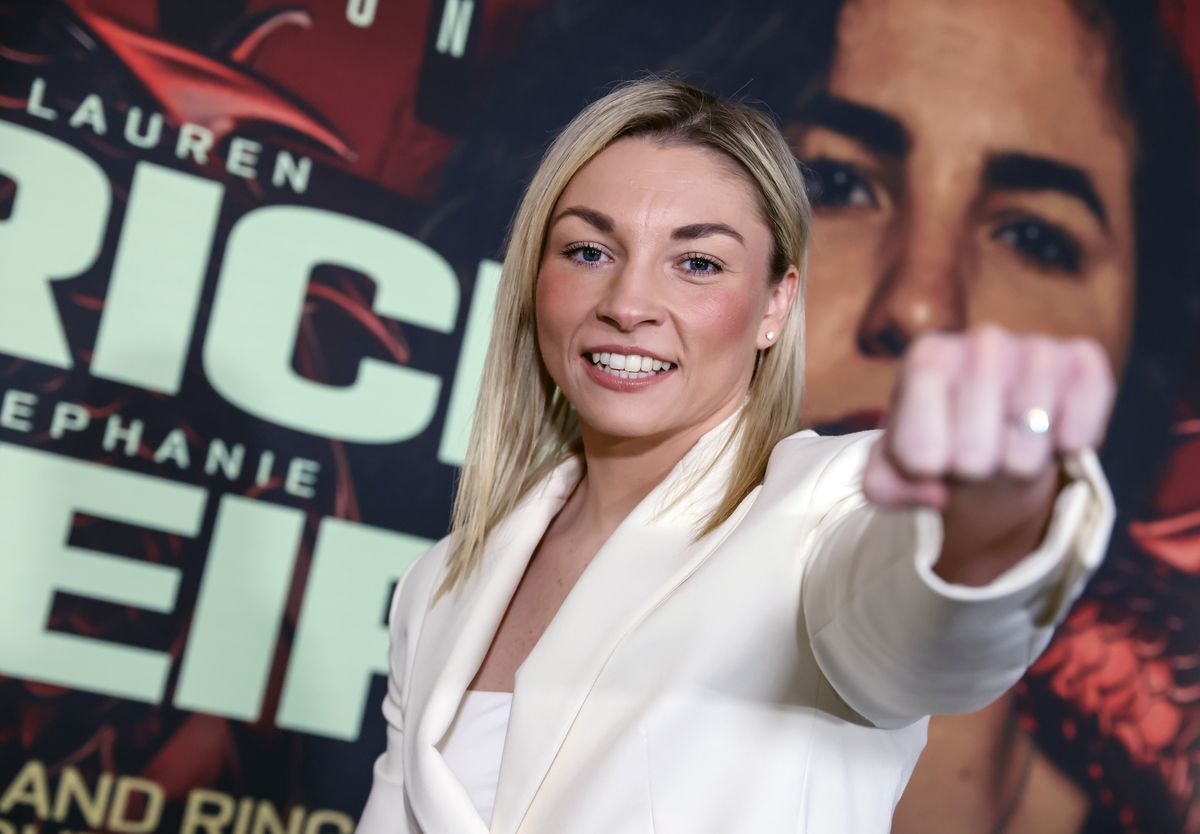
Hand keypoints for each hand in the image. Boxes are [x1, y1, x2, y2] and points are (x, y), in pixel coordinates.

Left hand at [862, 326, 1114, 582]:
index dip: (928, 469)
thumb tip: (938, 493)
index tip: (930, 460)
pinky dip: (1072, 443)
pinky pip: (1084, 419)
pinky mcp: (1082, 360)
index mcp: (925, 359)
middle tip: (974, 458)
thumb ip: (887, 489)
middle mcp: (981, 341)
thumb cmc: (934, 448)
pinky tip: (1054, 439)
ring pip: (1030, 440)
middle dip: (975, 472)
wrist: (989, 432)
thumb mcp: (891, 473)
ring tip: (1009, 448)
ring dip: (1021, 463)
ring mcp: (1035, 346)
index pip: (922, 448)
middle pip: (976, 451)